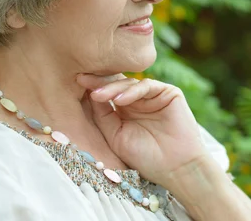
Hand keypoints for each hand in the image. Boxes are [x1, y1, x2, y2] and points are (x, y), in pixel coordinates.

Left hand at [75, 73, 207, 187]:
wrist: (175, 169)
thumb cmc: (145, 158)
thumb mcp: (115, 136)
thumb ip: (103, 116)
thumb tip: (89, 94)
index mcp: (125, 109)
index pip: (107, 92)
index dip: (92, 87)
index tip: (75, 82)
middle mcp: (138, 100)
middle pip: (116, 84)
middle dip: (99, 82)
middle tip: (83, 80)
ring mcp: (153, 95)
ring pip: (129, 83)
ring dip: (112, 88)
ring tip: (98, 95)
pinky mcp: (168, 93)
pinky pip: (147, 86)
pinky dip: (132, 91)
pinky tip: (119, 100)